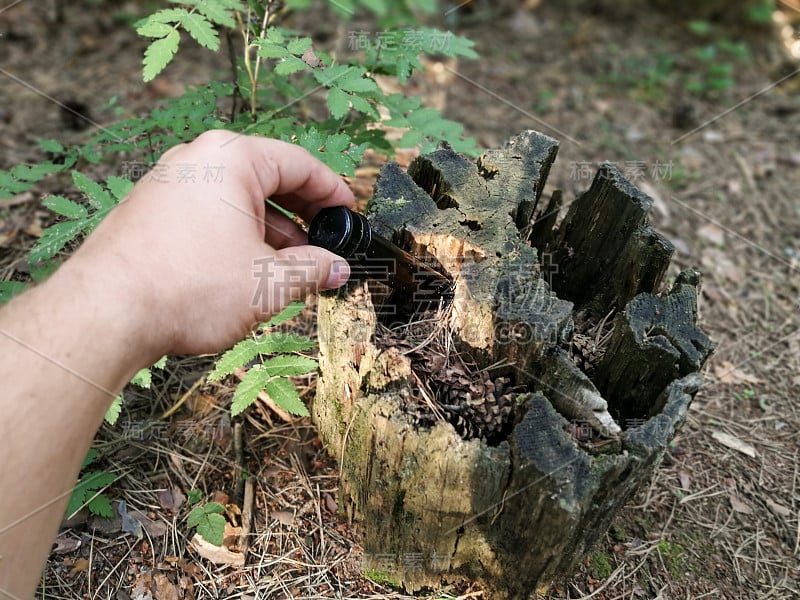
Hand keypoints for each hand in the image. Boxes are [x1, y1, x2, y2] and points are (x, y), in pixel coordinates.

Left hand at [68, 130, 353, 355]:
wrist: (106, 313)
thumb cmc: (189, 287)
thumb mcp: (269, 281)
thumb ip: (313, 269)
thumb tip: (339, 269)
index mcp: (231, 158)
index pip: (299, 164)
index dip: (333, 191)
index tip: (349, 213)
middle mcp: (196, 160)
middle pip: (268, 180)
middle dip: (303, 217)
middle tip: (326, 245)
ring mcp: (169, 184)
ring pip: (238, 202)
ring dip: (272, 233)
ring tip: (292, 268)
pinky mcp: (151, 212)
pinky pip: (210, 215)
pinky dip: (238, 237)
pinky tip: (250, 271)